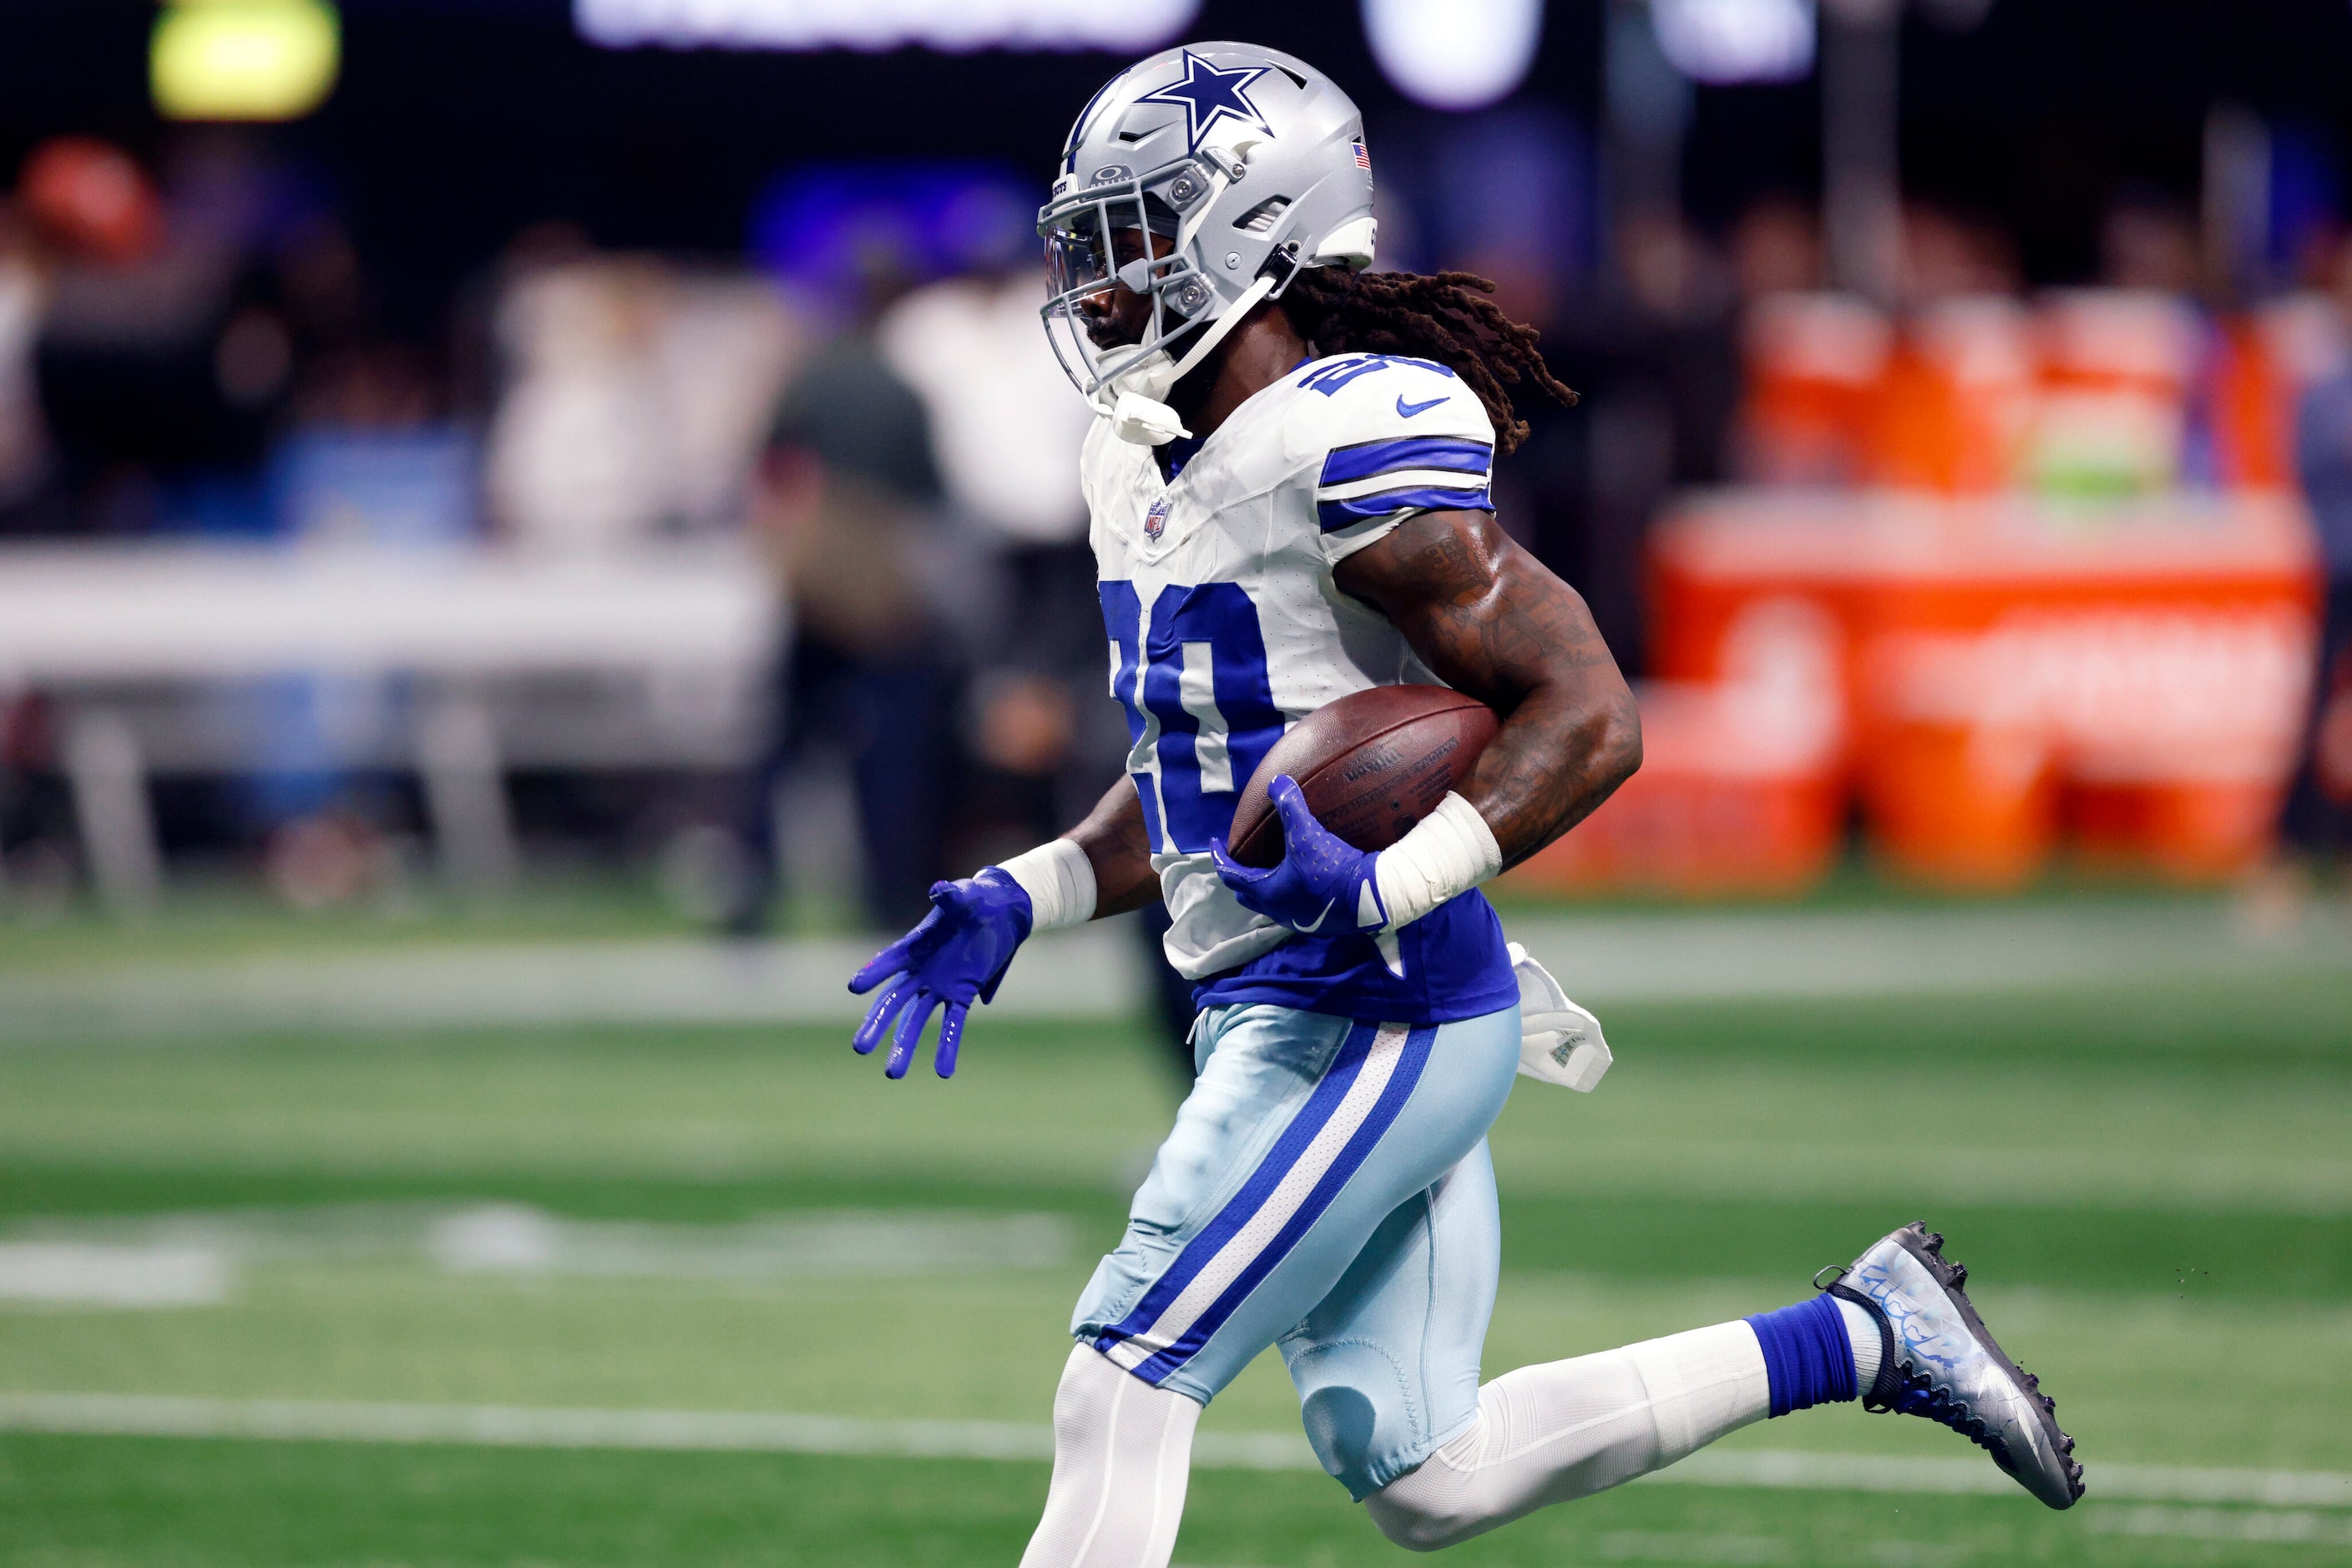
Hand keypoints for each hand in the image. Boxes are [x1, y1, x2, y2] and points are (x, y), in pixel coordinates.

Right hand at [847, 871, 1032, 1078]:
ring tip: (892, 1074)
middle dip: (878, 1023)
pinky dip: (947, 1047)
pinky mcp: (961, 996)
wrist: (1000, 913)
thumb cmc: (977, 900)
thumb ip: (952, 897)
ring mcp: (939, 986)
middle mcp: (921, 970)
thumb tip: (939, 891)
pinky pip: (952, 1025)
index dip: (873, 972)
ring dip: (904, 1045)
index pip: (890, 961)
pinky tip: (943, 1073)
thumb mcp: (967, 897)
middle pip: (894, 1000)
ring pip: (916, 1019)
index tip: (854, 987)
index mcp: (916, 945)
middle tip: (860, 1047)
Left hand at [1210, 776, 1387, 936]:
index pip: (1231, 875)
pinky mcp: (1315, 922)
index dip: (1219, 857)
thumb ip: (1290, 806)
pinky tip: (1297, 880)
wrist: (1370, 898)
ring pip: (1268, 903)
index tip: (1215, 843)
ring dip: (1262, 886)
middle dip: (1238, 875)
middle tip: (1239, 857)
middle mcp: (1276, 909)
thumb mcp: (1307, 834)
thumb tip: (1277, 781)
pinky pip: (1289, 907)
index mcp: (1267, 891)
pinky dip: (1283, 893)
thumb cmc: (1331, 869)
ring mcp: (1295, 919)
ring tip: (1266, 868)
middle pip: (1245, 894)